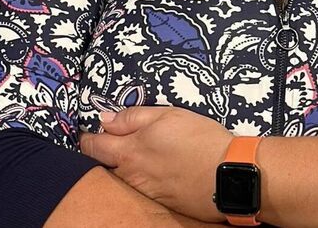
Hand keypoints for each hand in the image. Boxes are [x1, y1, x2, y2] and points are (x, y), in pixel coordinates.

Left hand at [79, 106, 233, 223]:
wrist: (230, 176)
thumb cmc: (200, 140)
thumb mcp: (166, 115)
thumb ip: (131, 117)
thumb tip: (104, 119)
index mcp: (128, 151)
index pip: (91, 147)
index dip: (87, 137)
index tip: (91, 130)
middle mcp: (131, 175)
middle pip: (105, 164)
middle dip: (105, 151)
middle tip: (117, 137)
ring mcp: (145, 191)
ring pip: (124, 176)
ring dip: (127, 164)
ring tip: (146, 151)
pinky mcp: (161, 201)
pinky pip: (143, 187)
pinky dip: (145, 176)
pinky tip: (161, 167)